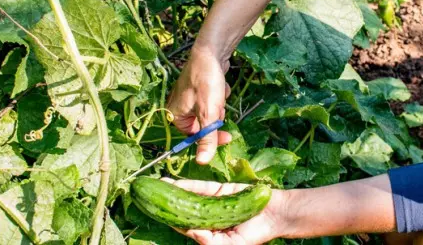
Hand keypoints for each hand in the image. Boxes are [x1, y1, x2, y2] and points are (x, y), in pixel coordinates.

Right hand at [166, 48, 232, 163]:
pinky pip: (213, 101)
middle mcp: (179, 108)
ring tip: (218, 92)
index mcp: (174, 116)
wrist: (211, 51)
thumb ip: (207, 138)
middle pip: (203, 126)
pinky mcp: (200, 90)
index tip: (228, 136)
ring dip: (219, 105)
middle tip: (219, 105)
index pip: (194, 138)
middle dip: (215, 116)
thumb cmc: (205, 81)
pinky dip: (219, 95)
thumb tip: (203, 162)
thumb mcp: (208, 112)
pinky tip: (219, 85)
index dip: (211, 137)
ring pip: (210, 113)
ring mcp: (189, 98)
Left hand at [166, 179, 285, 244]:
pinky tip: (174, 183)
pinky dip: (187, 185)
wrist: (275, 215)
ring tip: (157, 185)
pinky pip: (201, 188)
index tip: (154, 214)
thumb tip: (191, 232)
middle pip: (183, 210)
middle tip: (147, 198)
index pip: (185, 227)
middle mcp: (207, 217)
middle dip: (166, 204)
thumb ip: (210, 241)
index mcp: (209, 233)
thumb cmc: (255, 234)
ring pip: (189, 197)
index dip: (170, 221)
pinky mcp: (220, 189)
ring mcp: (212, 202)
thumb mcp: (232, 244)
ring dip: (173, 191)